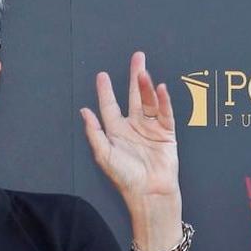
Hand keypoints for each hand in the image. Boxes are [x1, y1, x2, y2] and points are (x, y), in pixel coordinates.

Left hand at [79, 51, 180, 204]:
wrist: (149, 192)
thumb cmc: (125, 177)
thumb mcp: (103, 154)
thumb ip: (94, 132)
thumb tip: (84, 111)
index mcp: (116, 132)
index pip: (110, 106)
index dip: (106, 91)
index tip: (102, 76)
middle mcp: (134, 127)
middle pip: (134, 96)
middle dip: (135, 77)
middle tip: (138, 57)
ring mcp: (151, 129)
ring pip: (149, 102)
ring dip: (147, 87)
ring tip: (144, 72)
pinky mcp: (167, 134)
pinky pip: (165, 114)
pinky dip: (164, 101)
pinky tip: (160, 89)